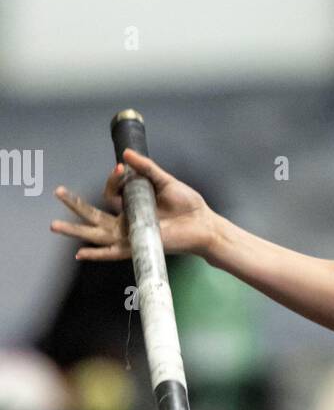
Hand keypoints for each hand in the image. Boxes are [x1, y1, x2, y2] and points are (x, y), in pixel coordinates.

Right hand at [50, 148, 217, 260]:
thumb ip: (146, 169)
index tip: (122, 169)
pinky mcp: (137, 247)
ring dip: (75, 230)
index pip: (111, 193)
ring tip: (54, 225)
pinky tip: (80, 253)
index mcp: (133, 205)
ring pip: (96, 233)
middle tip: (57, 191)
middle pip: (94, 214)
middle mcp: (127, 221)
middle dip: (74, 204)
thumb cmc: (187, 205)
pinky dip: (96, 253)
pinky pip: (112, 252)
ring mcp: (130, 235)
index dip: (113, 180)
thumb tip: (126, 156)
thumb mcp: (165, 181)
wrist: (203, 223)